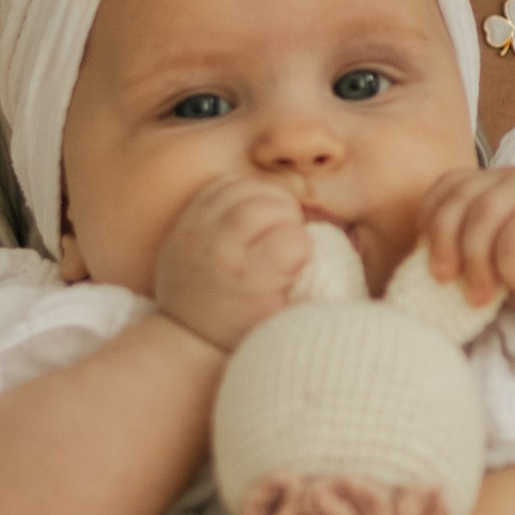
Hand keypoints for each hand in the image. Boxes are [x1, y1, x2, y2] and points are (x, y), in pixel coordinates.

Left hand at [149, 177, 311, 350]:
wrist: (188, 330)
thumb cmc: (243, 327)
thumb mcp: (281, 320)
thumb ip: (308, 288)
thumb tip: (328, 254)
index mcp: (248, 279)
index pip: (292, 238)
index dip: (304, 244)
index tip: (298, 257)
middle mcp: (221, 250)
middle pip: (268, 204)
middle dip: (289, 213)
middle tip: (288, 232)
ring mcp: (199, 231)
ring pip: (245, 187)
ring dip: (268, 197)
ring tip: (272, 219)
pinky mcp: (186, 220)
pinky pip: (221, 184)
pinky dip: (244, 190)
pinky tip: (252, 209)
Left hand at [417, 163, 514, 323]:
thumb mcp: (490, 257)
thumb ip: (462, 245)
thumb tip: (420, 258)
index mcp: (492, 182)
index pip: (445, 188)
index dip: (430, 223)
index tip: (434, 262)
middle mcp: (510, 177)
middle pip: (456, 204)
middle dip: (444, 248)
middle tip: (446, 283)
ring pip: (480, 224)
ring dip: (478, 269)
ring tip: (485, 297)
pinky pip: (512, 244)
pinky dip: (513, 275)